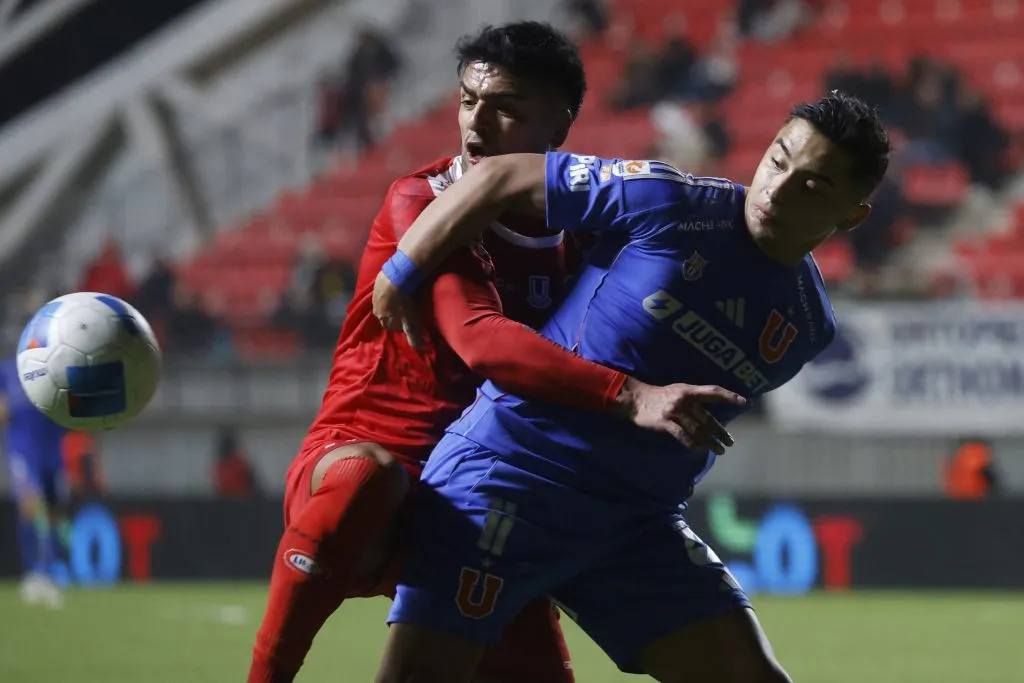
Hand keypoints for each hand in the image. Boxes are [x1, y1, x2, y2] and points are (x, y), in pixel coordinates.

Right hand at [372, 271, 422, 348]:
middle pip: (386, 317)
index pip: (393, 328)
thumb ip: (413, 335)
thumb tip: (420, 348)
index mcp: (384, 322)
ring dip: (390, 304)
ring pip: (383, 305)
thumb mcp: (410, 322)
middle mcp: (377, 313)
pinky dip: (388, 293)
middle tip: (405, 309)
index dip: (401, 326)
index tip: (409, 321)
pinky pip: (381, 293)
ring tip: (401, 298)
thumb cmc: (403, 303)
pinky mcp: (376, 286)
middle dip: (394, 315)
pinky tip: (395, 288)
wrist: (395, 279)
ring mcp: (375, 299)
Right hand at [616, 378, 746, 453]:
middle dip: (720, 431)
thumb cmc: (659, 396)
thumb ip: (694, 399)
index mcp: (689, 390)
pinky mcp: (665, 423)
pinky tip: (698, 450)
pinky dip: (692, 443)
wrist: (635, 399)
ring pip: (697, 429)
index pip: (713, 391)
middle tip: (730, 441)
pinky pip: (682, 436)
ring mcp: (674, 412)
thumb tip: (711, 413)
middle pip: (708, 418)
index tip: (744, 402)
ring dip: (710, 442)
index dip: (729, 396)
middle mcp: (684, 400)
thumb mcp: (678, 391)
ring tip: (719, 450)